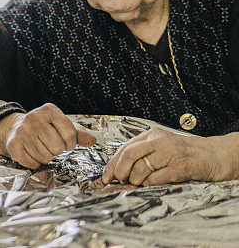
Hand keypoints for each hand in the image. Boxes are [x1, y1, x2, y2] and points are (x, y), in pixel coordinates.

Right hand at [0, 103, 96, 168]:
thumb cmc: (44, 127)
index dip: (71, 143)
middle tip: (49, 144)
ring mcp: (22, 131)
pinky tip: (30, 152)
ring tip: (39, 147)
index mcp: (49, 110)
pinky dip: (34, 162)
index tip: (66, 143)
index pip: (70, 134)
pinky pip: (32, 163)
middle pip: (58, 147)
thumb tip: (93, 140)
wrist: (15, 127)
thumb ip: (79, 132)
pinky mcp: (13, 144)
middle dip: (56, 150)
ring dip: (45, 157)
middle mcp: (33, 117)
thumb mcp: (61, 125)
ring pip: (45, 157)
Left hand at [100, 127, 238, 186]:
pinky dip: (149, 184)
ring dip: (135, 180)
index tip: (106, 176)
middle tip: (120, 180)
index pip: (125, 148)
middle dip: (120, 171)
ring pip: (142, 168)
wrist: (211, 155)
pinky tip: (150, 184)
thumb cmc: (182, 152)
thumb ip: (142, 152)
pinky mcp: (180, 167)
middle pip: (130, 155)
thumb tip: (117, 168)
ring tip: (138, 182)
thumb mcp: (160, 145)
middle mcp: (159, 142)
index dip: (112, 164)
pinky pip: (157, 178)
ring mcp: (170, 154)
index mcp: (151, 135)